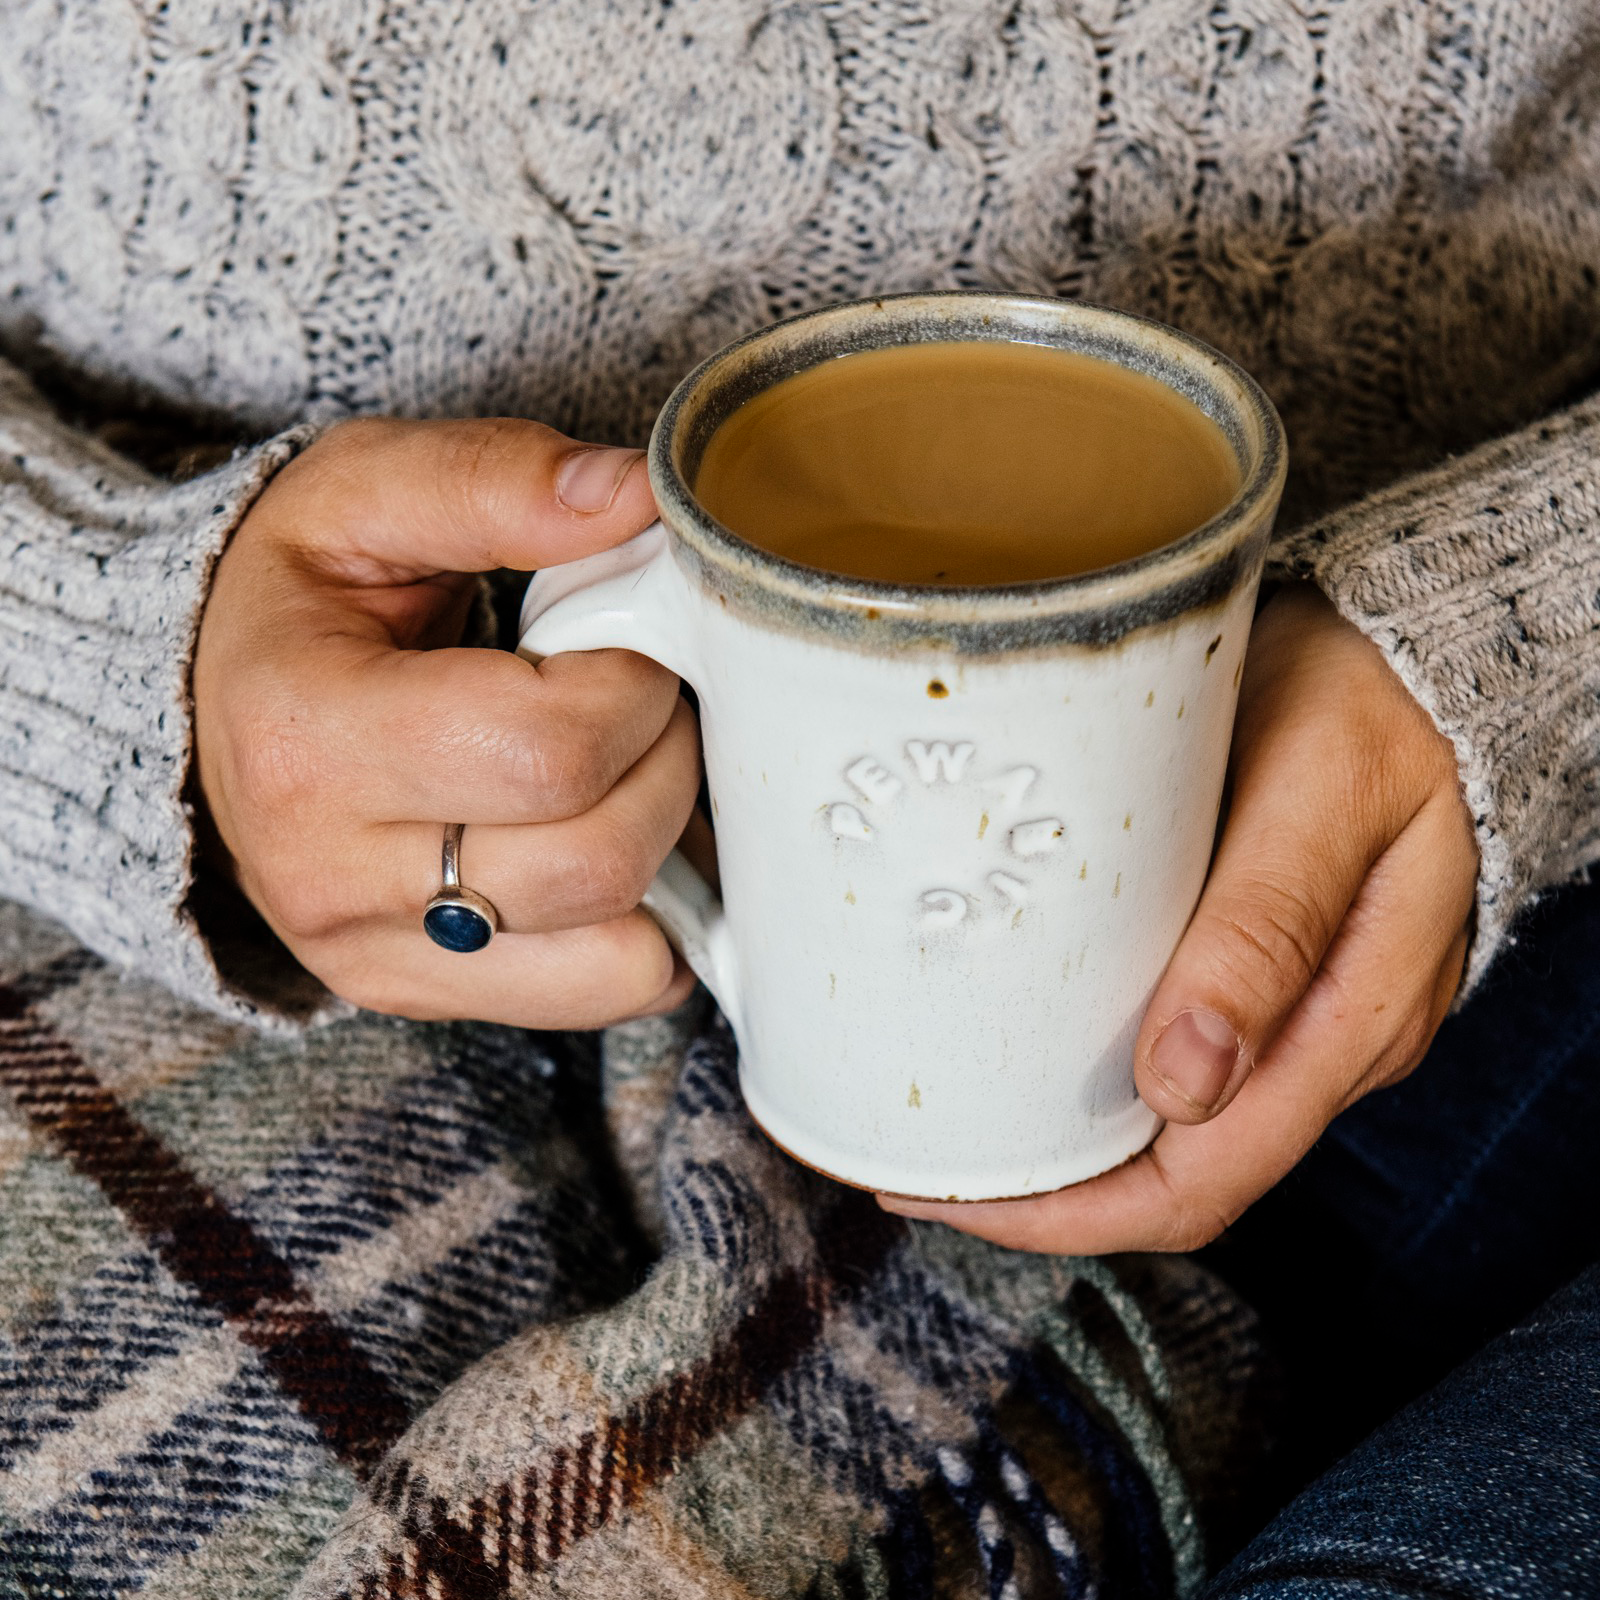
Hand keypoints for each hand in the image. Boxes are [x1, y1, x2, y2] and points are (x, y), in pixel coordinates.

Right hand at [194, 416, 701, 1026]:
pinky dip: (651, 931)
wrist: (209, 705)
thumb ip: (496, 480)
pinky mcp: (413, 994)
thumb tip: (635, 499)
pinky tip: (619, 853)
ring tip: (626, 771)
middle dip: (664, 764)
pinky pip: (600, 996)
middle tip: (643, 702)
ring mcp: (371, 954)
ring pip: (615, 948)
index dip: (634, 688)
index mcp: (309, 736)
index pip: (550, 751)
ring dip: (666, 849)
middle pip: (596, 859)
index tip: (623, 643)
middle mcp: (328, 872)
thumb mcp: (363, 494)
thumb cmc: (295, 596)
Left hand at [880, 584, 1478, 1252]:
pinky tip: (1019, 1057)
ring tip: (947, 1125)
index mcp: (1355, 1018)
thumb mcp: (1320, 787)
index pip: (1207, 1179)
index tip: (953, 1193)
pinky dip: (1088, 1083)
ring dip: (1063, 1149)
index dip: (1074, 1211)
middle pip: (1178, 1176)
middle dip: (1047, 1196)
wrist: (1401, 646)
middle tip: (912, 1168)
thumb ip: (1263, 927)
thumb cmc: (1365, 698)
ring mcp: (1295, 1013)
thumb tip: (1183, 1084)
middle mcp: (1328, 1041)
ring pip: (1172, 1131)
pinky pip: (1171, 1061)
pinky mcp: (1262, 974)